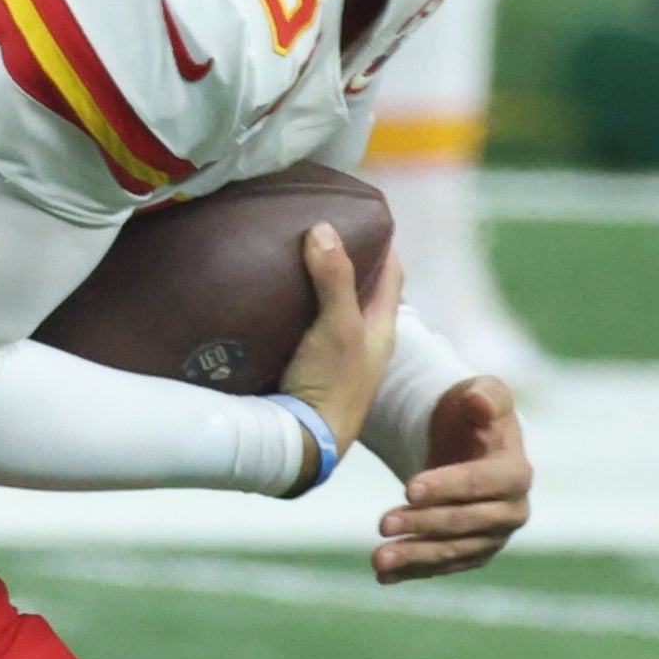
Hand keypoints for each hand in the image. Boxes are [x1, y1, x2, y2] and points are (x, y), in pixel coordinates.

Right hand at [277, 225, 400, 484]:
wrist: (300, 443)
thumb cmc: (331, 385)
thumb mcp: (337, 326)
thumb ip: (333, 278)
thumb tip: (324, 228)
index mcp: (381, 328)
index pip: (392, 273)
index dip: (383, 243)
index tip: (364, 215)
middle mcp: (361, 341)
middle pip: (358, 289)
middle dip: (343, 259)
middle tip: (315, 229)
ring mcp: (332, 357)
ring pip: (327, 310)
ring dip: (313, 286)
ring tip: (287, 256)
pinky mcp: (303, 370)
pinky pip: (300, 330)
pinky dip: (290, 312)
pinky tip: (266, 301)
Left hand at [375, 374, 530, 577]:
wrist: (464, 442)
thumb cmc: (471, 414)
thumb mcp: (481, 393)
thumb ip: (484, 395)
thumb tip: (479, 401)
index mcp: (517, 472)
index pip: (484, 483)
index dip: (448, 487)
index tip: (407, 489)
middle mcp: (512, 510)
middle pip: (466, 522)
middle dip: (424, 524)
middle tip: (382, 524)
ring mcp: (493, 536)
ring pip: (453, 551)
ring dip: (415, 556)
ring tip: (377, 559)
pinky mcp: (472, 552)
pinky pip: (443, 565)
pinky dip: (413, 571)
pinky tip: (383, 575)